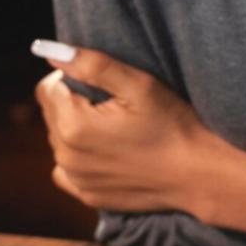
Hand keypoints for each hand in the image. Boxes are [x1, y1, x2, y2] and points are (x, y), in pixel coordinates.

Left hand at [33, 43, 209, 213]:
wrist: (198, 173)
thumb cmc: (171, 123)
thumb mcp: (137, 84)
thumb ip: (91, 65)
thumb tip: (48, 50)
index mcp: (73, 125)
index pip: (47, 88)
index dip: (71, 78)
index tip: (102, 84)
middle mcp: (66, 156)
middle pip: (51, 113)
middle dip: (72, 102)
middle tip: (112, 105)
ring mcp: (76, 179)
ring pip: (58, 139)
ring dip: (75, 128)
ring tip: (114, 128)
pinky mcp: (87, 195)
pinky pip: (66, 169)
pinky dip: (79, 157)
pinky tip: (107, 152)